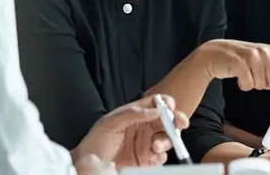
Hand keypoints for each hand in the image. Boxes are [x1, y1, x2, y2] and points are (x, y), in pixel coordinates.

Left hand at [72, 94, 189, 169]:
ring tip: (156, 145)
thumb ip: (133, 113)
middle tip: (180, 123)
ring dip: (166, 140)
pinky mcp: (147, 159)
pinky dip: (161, 156)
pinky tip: (153, 156)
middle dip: (176, 121)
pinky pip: (161, 156)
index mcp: (137, 114)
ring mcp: (147, 143)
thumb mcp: (111, 122)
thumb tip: (155, 110)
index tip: (170, 107)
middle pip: (167, 120)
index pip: (157, 103)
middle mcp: (145, 127)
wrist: (89, 165)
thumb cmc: (95, 142)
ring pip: (167, 138)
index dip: (166, 103)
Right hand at [198, 39, 269, 90]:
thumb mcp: (260, 64)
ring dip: (252, 84)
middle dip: (264, 84)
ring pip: (261, 85)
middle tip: (254, 75)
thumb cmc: (240, 59)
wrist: (214, 54)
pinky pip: (248, 84)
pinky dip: (243, 85)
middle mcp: (264, 53)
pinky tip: (238, 77)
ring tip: (245, 73)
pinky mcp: (239, 63)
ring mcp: (252, 57)